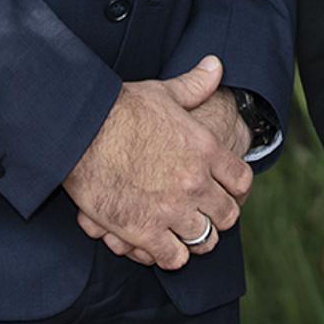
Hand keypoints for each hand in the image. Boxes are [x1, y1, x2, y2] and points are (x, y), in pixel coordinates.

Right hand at [62, 57, 250, 269]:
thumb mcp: (164, 92)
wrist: (81, 131)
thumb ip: (195, 85)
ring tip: (182, 233)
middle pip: (227, 215)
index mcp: (205, 149)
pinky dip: (170, 255)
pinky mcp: (143, 231)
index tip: (224, 191)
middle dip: (217, 217)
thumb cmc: (121, 109)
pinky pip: (173, 257)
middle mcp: (195, 182)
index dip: (235, 189)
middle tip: (202, 216)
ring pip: (204, 240)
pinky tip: (160, 245)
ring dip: (195, 239)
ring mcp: (171, 209)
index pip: (241, 181)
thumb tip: (216, 65)